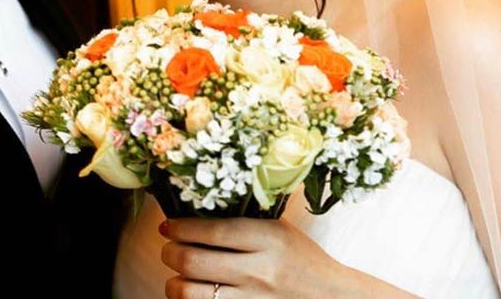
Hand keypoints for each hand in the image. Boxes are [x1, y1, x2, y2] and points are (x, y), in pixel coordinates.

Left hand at [159, 216, 416, 298]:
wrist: (332, 298)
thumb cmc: (302, 259)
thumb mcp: (280, 230)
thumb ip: (243, 220)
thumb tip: (194, 210)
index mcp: (269, 239)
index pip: (213, 231)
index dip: (182, 228)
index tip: (168, 226)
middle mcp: (259, 271)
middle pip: (193, 262)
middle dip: (170, 253)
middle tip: (169, 249)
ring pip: (190, 293)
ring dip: (174, 283)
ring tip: (177, 275)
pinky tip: (190, 293)